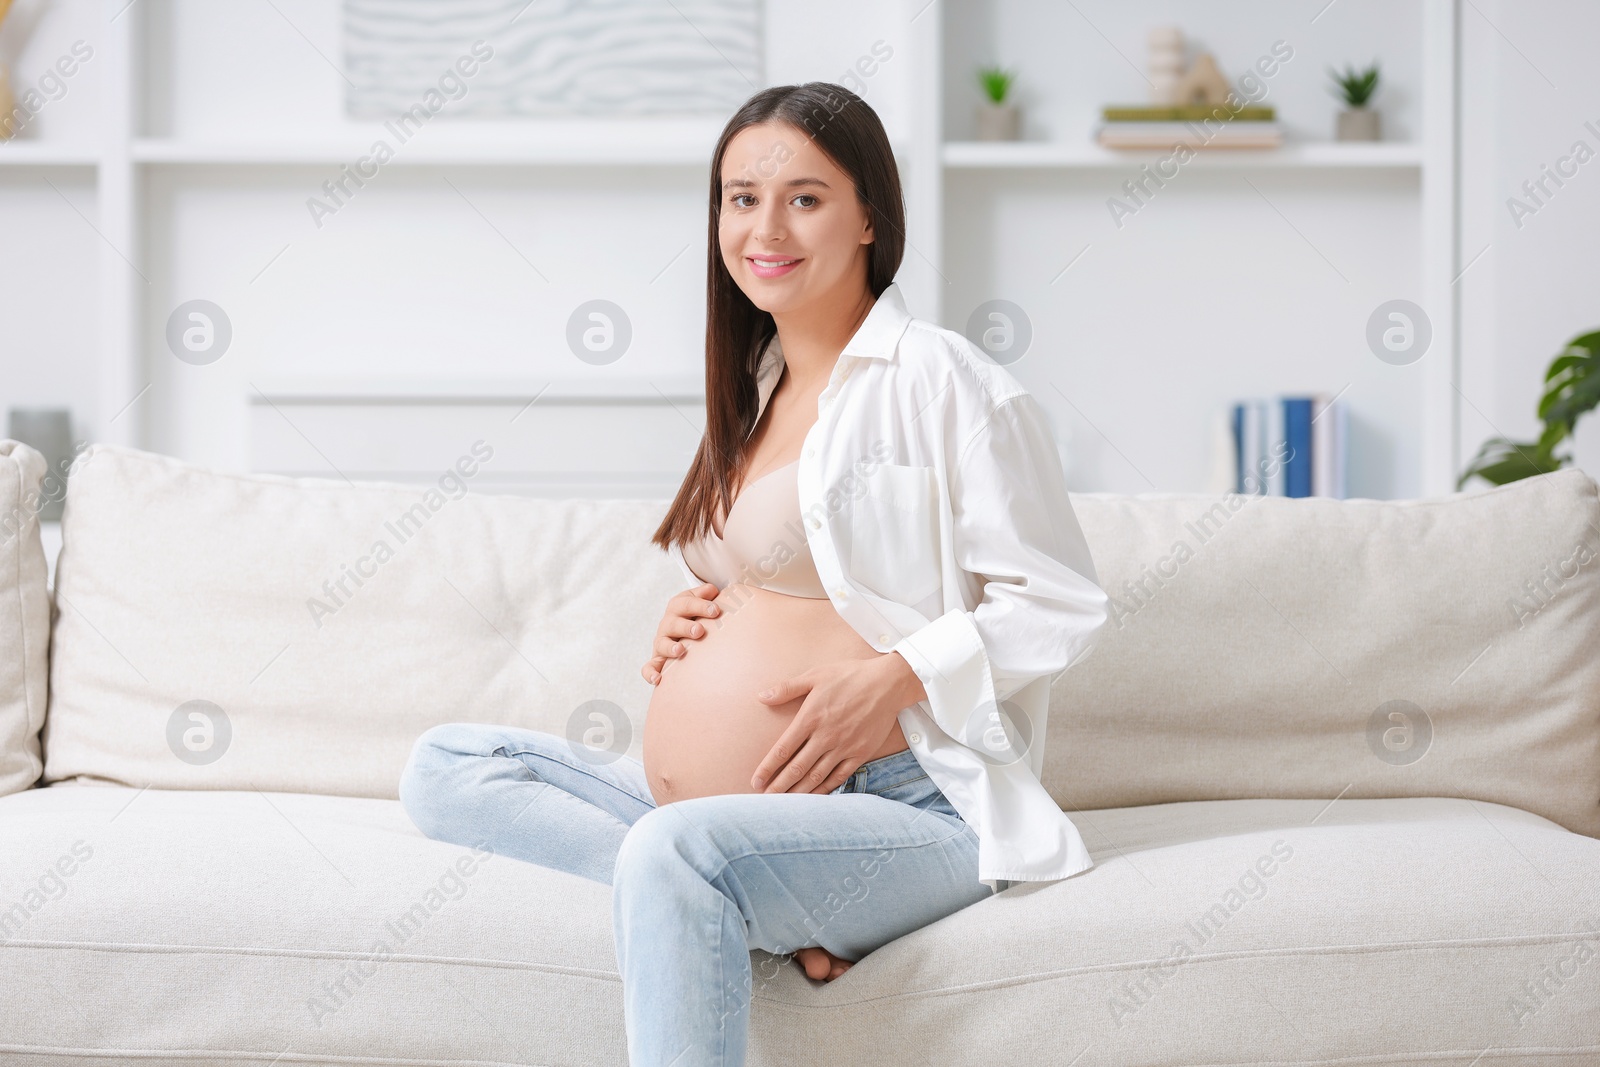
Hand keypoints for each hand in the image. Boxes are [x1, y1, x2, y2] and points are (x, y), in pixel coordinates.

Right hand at [641, 582, 720, 684]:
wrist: (684, 630)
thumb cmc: (697, 615)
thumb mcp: (699, 601)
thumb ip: (705, 594)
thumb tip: (712, 590)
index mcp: (677, 607)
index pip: (686, 604)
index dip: (700, 606)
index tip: (715, 610)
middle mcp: (667, 624)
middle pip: (673, 623)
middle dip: (686, 627)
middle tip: (699, 631)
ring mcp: (661, 642)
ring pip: (661, 644)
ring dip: (670, 647)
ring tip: (681, 650)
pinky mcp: (657, 660)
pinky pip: (649, 667)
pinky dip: (651, 673)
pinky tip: (658, 679)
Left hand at [749, 652, 924, 793]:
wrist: (888, 683)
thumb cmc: (849, 676)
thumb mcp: (815, 675)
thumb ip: (787, 688)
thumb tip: (761, 697)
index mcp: (811, 717)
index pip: (783, 749)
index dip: (767, 768)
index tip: (756, 780)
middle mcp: (825, 736)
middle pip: (797, 768)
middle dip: (779, 786)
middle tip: (765, 799)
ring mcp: (844, 747)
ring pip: (817, 776)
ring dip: (799, 792)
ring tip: (785, 804)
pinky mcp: (860, 753)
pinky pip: (840, 776)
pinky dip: (826, 789)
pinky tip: (815, 797)